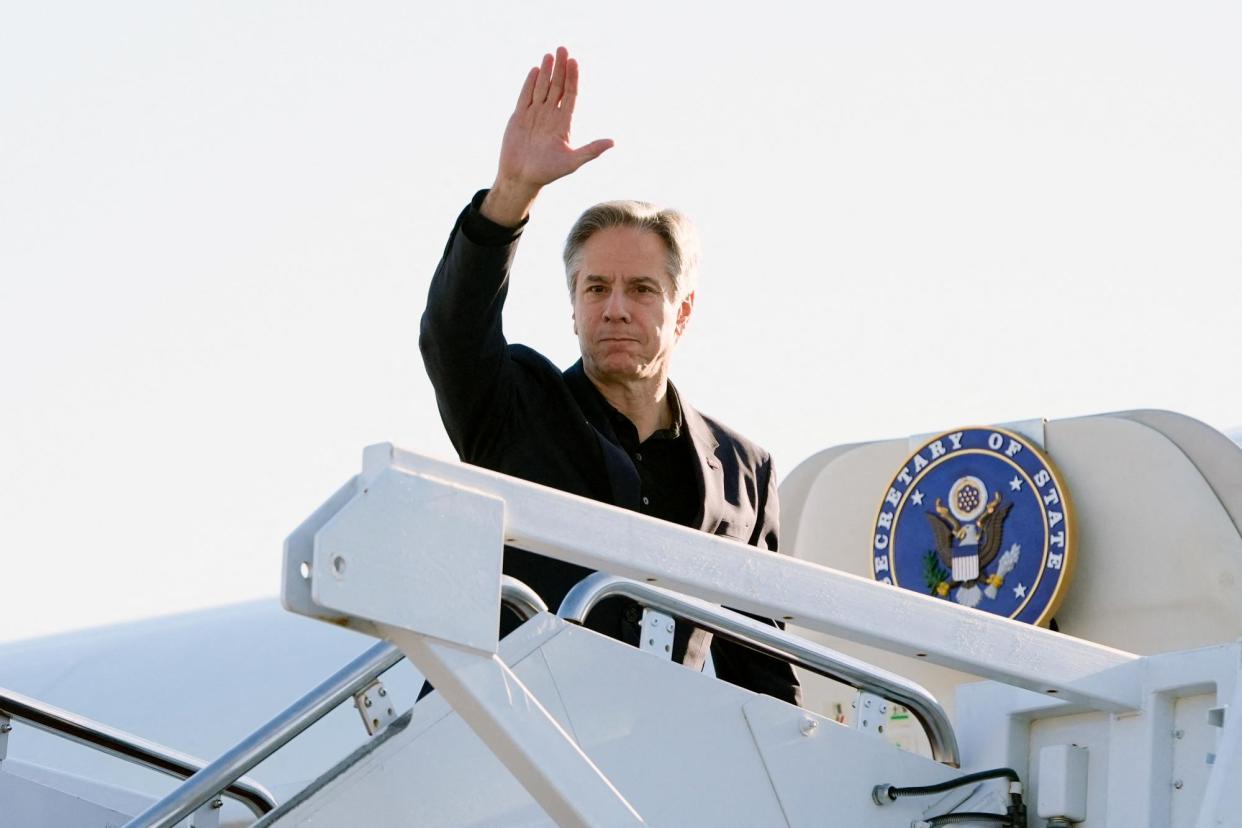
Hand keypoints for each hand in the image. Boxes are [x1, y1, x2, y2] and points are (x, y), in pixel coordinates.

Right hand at [481, 47, 613, 225]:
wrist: (521, 178)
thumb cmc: (547, 172)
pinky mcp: (519, 117)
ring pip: (542, 88)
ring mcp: (534, 115)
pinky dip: (530, 84)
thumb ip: (591, 150)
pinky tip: (536, 70)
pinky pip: (525, 96)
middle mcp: (550, 115)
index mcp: (563, 123)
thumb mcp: (572, 161)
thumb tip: (613, 142)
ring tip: (550, 55)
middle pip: (557, 87)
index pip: (570, 95)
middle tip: (563, 49)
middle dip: (560, 69)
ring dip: (546, 72)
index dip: (573, 78)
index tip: (575, 62)